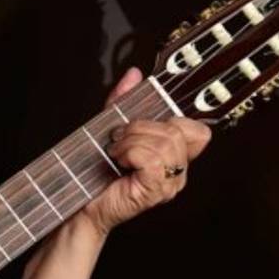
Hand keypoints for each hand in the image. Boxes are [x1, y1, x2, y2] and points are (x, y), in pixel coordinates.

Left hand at [78, 68, 212, 235]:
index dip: (173, 119)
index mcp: (173, 157)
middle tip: (118, 140)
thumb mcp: (109, 127)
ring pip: (165, 143)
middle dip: (141, 127)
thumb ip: (124, 101)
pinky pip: (153, 158)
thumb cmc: (95, 172)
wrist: (79, 204)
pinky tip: (118, 161)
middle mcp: (177, 172)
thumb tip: (135, 74)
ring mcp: (169, 184)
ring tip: (115, 153)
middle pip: (178, 131)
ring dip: (131, 141)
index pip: (198, 131)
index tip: (142, 123)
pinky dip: (130, 152)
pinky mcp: (155, 191)